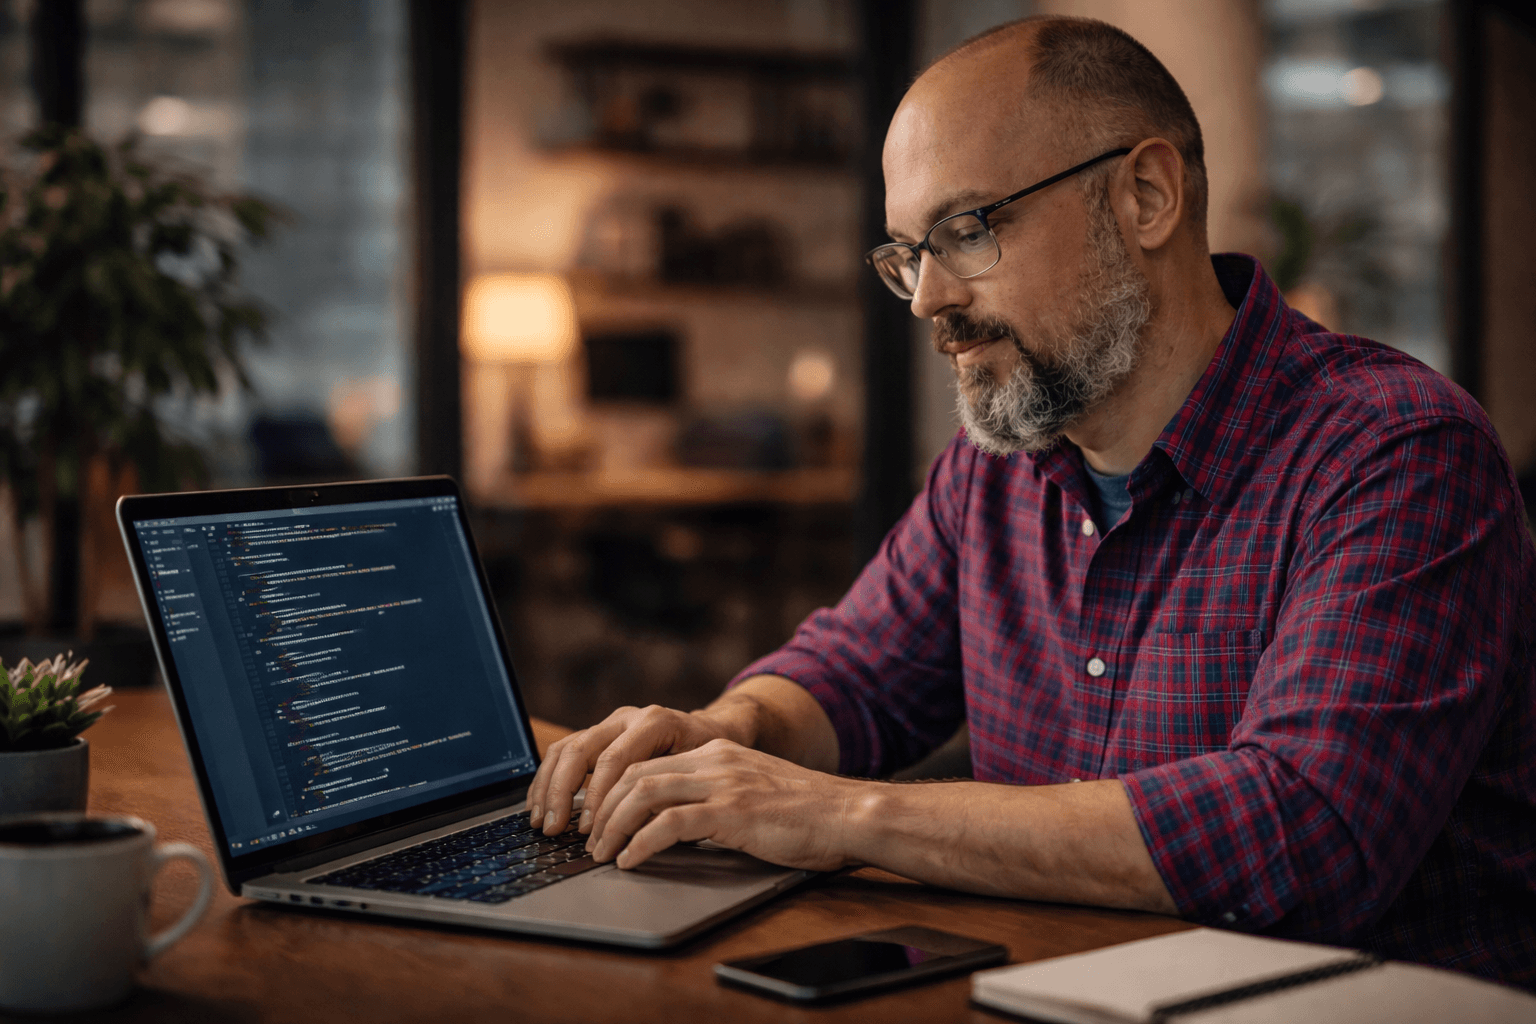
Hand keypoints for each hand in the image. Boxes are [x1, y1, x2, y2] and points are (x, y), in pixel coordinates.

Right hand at [527, 705, 734, 834]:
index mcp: (654, 722)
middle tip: (554, 829)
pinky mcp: (599, 735)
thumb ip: (667, 796)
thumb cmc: (709, 759)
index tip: (588, 831)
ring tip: (541, 822)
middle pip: (580, 750)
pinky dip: (548, 780)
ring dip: (548, 788)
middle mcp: (628, 717)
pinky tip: (541, 806)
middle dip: (561, 793)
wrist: (713, 733)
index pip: (613, 760)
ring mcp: (610, 724)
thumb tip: (636, 833)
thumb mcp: (698, 775)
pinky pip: (564, 752)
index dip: (597, 798)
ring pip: (566, 749)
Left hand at [585, 738, 864, 871]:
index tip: (598, 819)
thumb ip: (717, 798)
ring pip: (643, 794)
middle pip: (635, 774)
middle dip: (603, 810)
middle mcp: (715, 760)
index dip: (613, 792)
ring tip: (601, 854)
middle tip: (589, 841)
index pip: (646, 764)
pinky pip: (669, 825)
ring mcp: (723, 783)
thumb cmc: (808, 814)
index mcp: (717, 753)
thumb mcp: (754, 793)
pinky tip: (630, 862)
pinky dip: (641, 844)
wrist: (848, 815)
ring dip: (613, 827)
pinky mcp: (731, 812)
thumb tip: (677, 826)